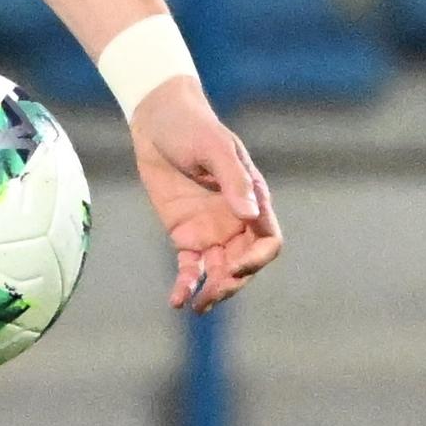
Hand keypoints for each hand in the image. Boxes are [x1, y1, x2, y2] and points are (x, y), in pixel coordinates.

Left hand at [129, 75, 280, 313]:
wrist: (158, 120)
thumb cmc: (192, 128)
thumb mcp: (215, 148)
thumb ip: (234, 180)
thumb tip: (248, 214)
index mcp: (253, 200)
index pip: (267, 241)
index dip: (257, 259)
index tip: (237, 267)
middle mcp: (236, 220)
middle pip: (244, 264)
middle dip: (233, 281)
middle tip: (213, 291)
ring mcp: (211, 230)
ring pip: (219, 271)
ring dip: (212, 290)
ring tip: (197, 305)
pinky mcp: (185, 234)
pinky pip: (191, 267)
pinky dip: (187, 284)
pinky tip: (177, 300)